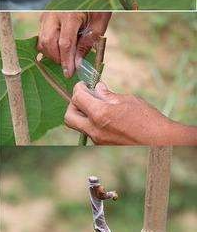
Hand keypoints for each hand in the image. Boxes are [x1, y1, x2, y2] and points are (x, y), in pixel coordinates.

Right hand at [37, 12, 110, 77]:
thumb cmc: (97, 6)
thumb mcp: (99, 24)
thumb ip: (88, 43)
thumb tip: (78, 63)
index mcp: (70, 14)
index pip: (65, 43)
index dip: (66, 60)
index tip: (69, 73)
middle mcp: (54, 14)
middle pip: (48, 42)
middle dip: (57, 57)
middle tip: (68, 65)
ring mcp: (46, 15)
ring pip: (42, 41)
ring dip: (52, 53)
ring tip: (65, 56)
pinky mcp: (43, 18)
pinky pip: (41, 37)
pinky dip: (49, 47)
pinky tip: (59, 49)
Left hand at [65, 82, 196, 144]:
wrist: (161, 143)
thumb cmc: (148, 120)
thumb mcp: (128, 101)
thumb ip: (108, 95)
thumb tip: (98, 88)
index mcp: (100, 115)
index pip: (77, 98)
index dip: (78, 88)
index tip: (84, 85)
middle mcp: (94, 130)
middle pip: (69, 117)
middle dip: (73, 104)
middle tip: (84, 97)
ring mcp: (97, 140)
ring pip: (79, 126)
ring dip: (83, 115)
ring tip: (96, 106)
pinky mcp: (102, 146)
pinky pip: (90, 132)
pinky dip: (92, 123)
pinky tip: (106, 118)